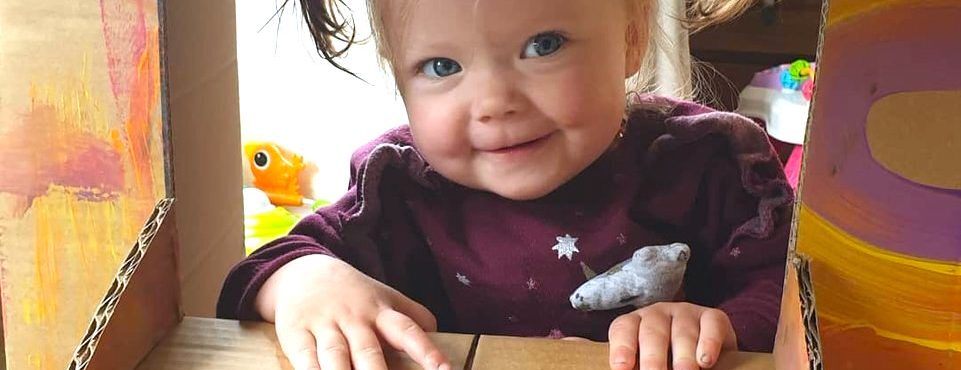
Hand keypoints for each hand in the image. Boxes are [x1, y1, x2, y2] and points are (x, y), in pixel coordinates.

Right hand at [255, 254, 449, 369]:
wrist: (303, 272)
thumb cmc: (354, 295)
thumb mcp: (385, 298)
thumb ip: (413, 316)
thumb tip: (438, 333)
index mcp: (380, 312)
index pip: (408, 331)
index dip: (427, 351)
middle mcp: (354, 319)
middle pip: (368, 352)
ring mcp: (324, 326)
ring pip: (335, 358)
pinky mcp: (295, 334)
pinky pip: (305, 360)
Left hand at [607, 302, 736, 369]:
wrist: (710, 353)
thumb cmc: (667, 362)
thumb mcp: (650, 364)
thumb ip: (643, 366)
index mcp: (635, 324)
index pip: (623, 329)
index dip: (622, 348)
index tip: (621, 368)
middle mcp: (657, 315)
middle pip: (652, 333)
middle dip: (653, 358)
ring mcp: (685, 313)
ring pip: (682, 332)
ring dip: (683, 356)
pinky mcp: (713, 317)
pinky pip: (711, 324)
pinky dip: (709, 343)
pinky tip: (705, 361)